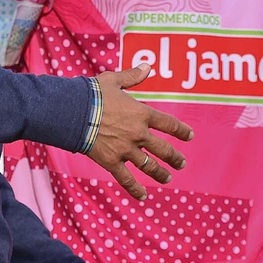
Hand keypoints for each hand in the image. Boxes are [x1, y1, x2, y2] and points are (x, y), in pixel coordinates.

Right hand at [89, 65, 192, 200]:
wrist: (73, 112)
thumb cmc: (92, 93)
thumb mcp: (114, 80)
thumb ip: (133, 76)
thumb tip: (148, 66)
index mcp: (142, 114)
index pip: (169, 124)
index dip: (181, 131)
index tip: (189, 136)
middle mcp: (138, 134)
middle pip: (163, 149)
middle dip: (174, 157)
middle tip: (181, 163)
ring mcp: (126, 149)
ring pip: (149, 166)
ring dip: (160, 173)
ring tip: (168, 178)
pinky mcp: (112, 162)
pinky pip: (127, 179)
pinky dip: (135, 189)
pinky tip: (143, 196)